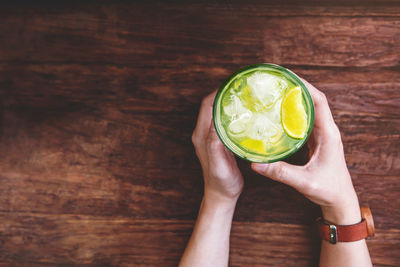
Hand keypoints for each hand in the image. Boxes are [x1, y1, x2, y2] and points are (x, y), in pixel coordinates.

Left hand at [192, 91, 243, 203]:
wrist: (221, 195)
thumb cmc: (221, 182)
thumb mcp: (219, 165)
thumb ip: (215, 145)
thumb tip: (216, 124)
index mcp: (202, 136)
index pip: (207, 106)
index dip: (217, 93)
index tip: (232, 86)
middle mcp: (204, 133)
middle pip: (212, 106)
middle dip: (224, 95)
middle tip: (241, 89)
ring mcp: (212, 137)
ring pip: (218, 113)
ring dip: (229, 103)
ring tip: (245, 98)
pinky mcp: (220, 141)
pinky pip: (225, 122)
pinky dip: (233, 115)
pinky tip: (246, 115)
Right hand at [252, 80, 360, 223]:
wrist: (340, 200)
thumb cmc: (328, 190)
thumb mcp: (304, 182)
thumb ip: (280, 172)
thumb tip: (255, 163)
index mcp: (328, 134)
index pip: (319, 102)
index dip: (306, 87)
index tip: (289, 78)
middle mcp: (327, 130)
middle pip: (313, 100)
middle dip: (297, 88)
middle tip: (277, 82)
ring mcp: (322, 135)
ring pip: (309, 110)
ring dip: (295, 99)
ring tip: (276, 93)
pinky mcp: (316, 141)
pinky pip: (305, 121)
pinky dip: (293, 114)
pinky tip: (279, 114)